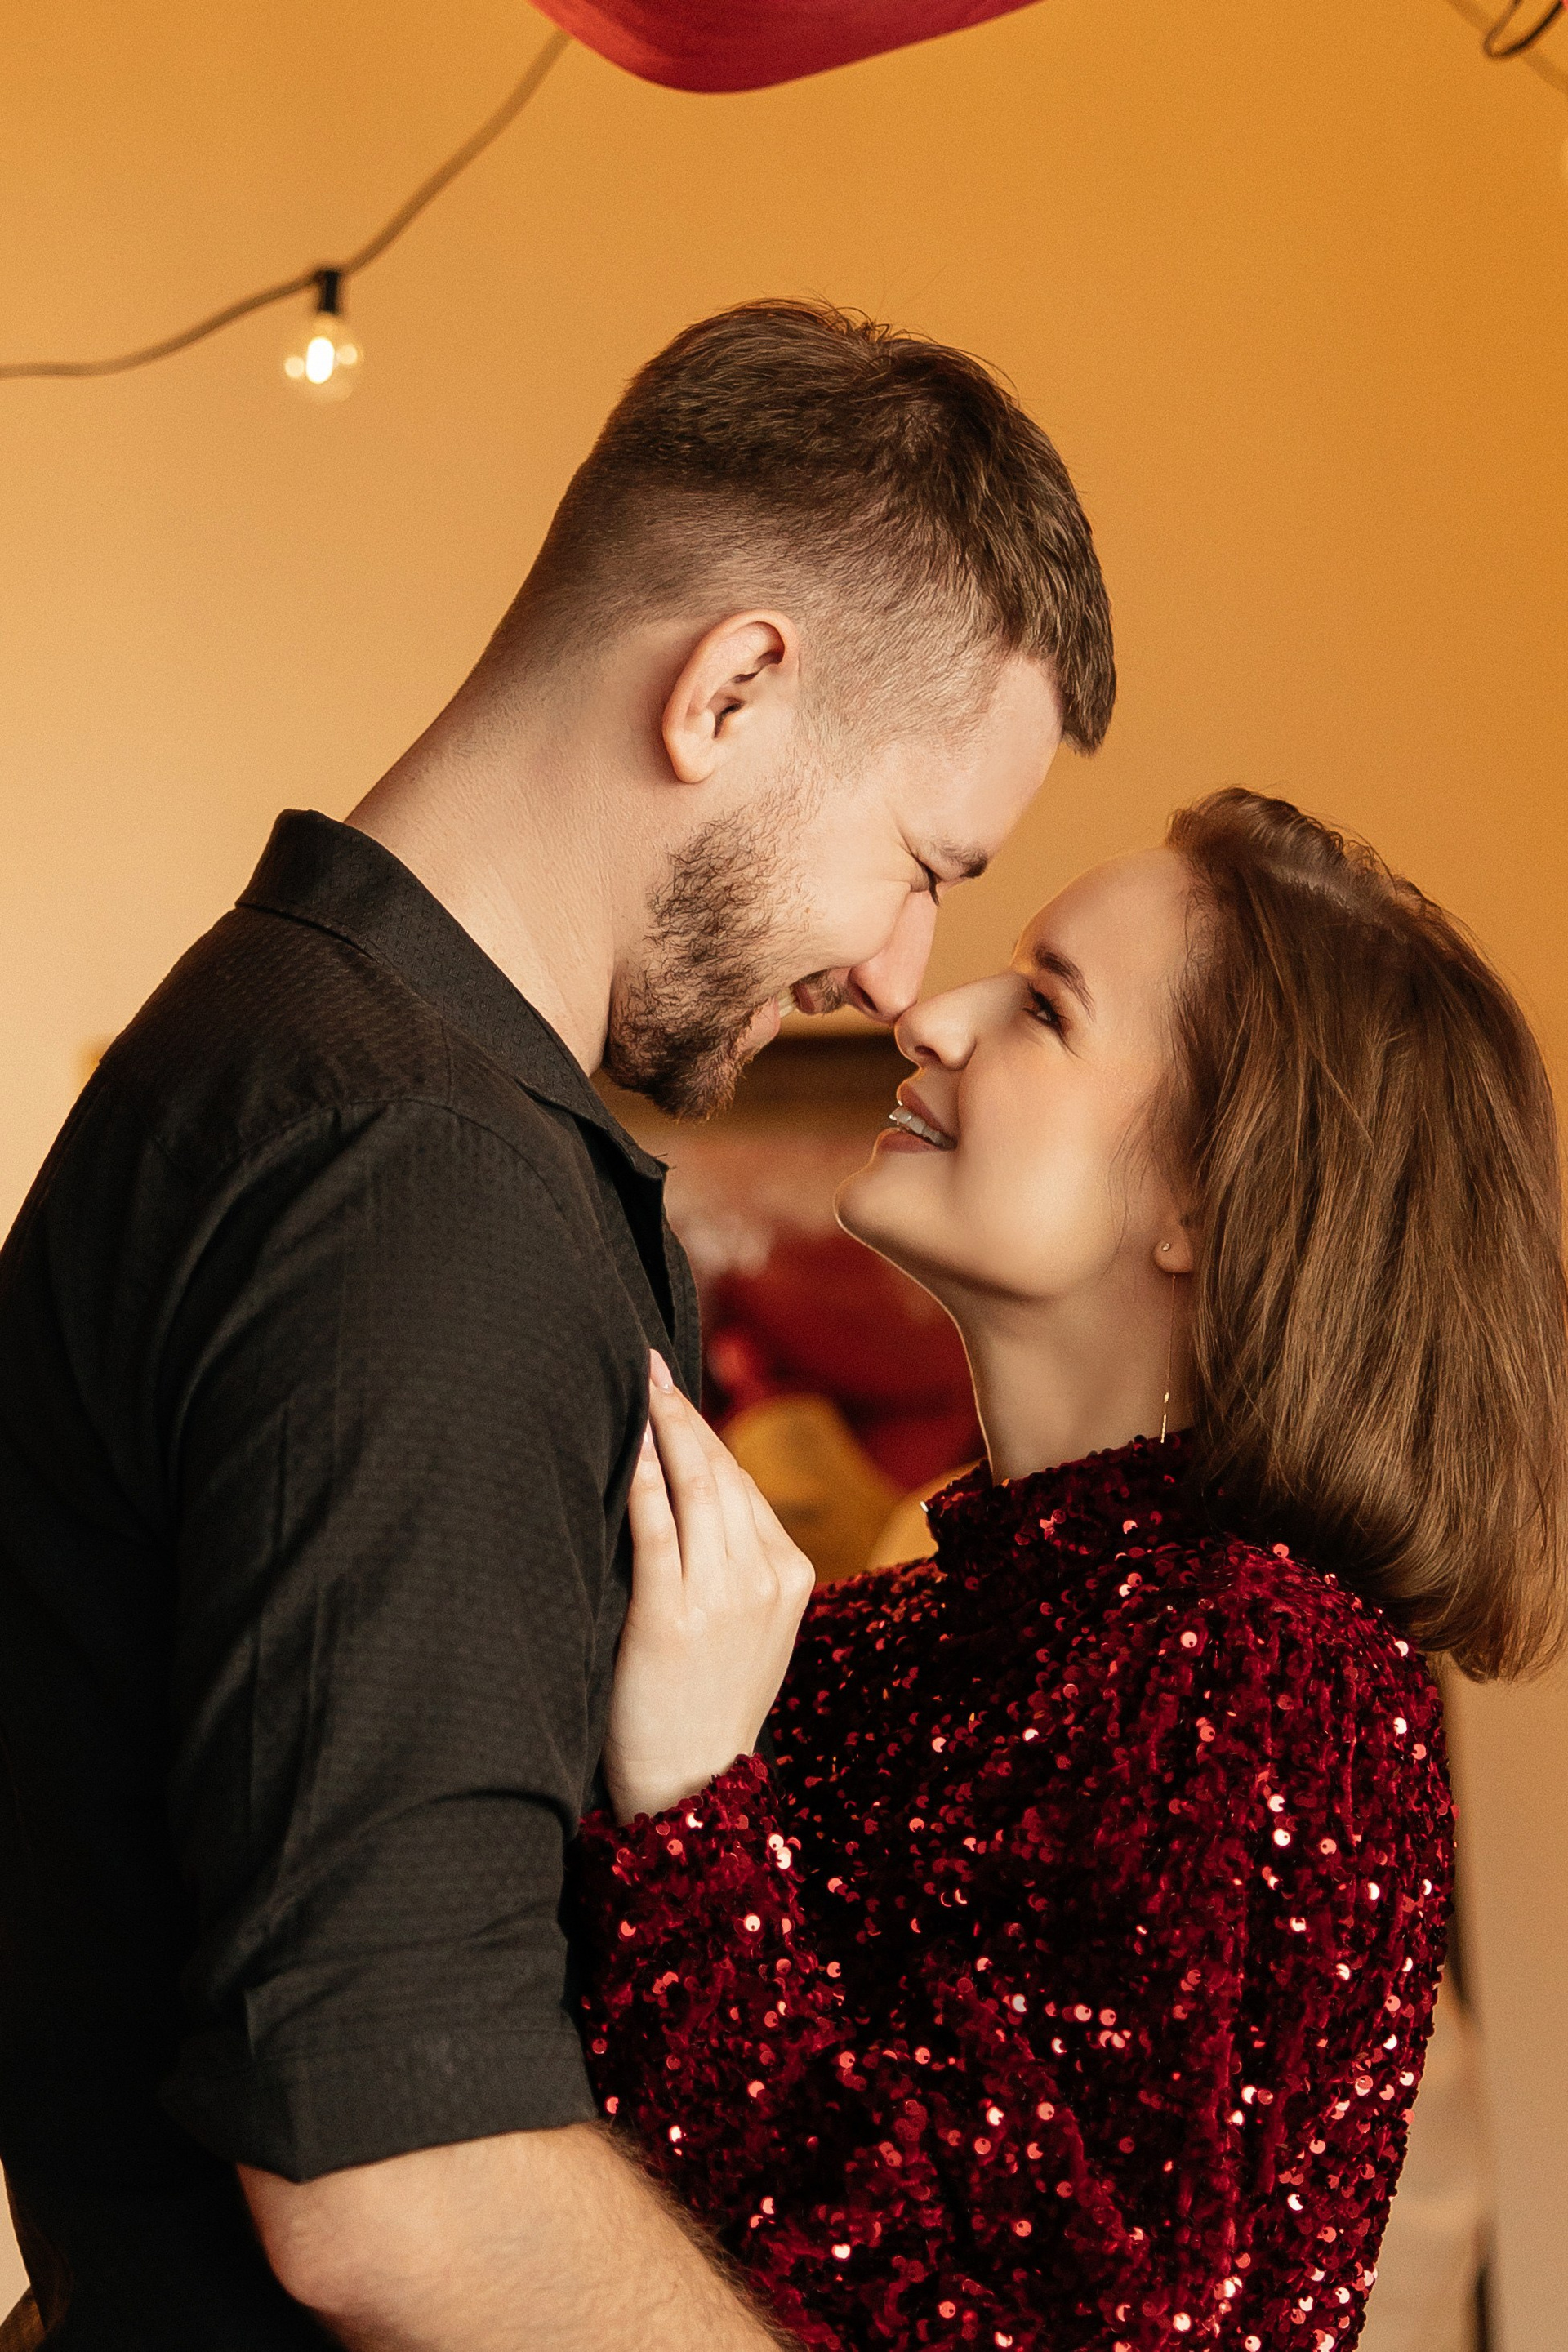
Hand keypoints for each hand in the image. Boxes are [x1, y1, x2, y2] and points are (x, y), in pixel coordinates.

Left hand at [601, 1356, 816, 1824]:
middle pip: (720, 1474)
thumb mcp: (750, 1631)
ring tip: (635, 1384)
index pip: (743, 1485)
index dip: (703, 1432)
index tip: (671, 1389)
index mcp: (792, 1576)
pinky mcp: (673, 1616)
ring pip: (695, 1487)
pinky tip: (627, 1440)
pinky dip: (642, 1476)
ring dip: (662, 1426)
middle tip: (647, 1363)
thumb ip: (736, 1566)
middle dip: (682, 1413)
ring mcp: (724, 1596)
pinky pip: (657, 1528)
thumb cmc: (703, 1705)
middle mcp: (766, 1578)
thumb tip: (690, 1491)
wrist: (692, 1791)